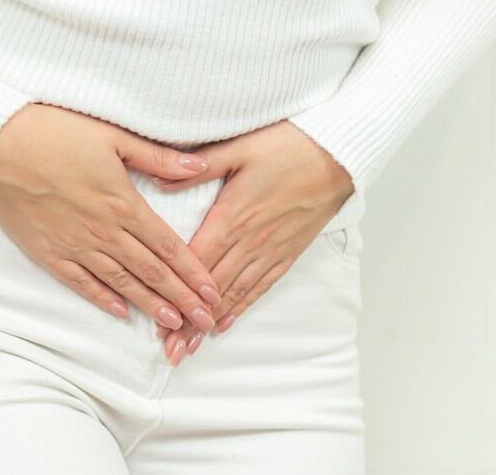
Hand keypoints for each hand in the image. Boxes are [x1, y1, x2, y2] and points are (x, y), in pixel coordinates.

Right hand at [0, 102, 222, 330]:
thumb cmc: (54, 132)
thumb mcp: (113, 136)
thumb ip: (157, 157)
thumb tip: (198, 167)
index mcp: (123, 204)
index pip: (168, 247)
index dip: (194, 273)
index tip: (213, 293)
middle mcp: (103, 231)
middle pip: (151, 272)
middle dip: (182, 299)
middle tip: (205, 322)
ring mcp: (74, 245)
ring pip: (121, 283)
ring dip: (149, 304)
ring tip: (173, 323)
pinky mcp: (48, 252)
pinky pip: (81, 283)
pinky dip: (102, 299)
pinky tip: (120, 312)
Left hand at [150, 120, 354, 364]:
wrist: (337, 155)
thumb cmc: (287, 145)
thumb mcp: (238, 148)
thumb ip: (198, 165)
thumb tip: (159, 178)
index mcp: (231, 216)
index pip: (197, 264)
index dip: (176, 295)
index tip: (160, 321)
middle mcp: (249, 240)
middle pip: (212, 289)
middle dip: (189, 322)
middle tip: (170, 350)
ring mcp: (270, 250)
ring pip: (234, 294)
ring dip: (211, 323)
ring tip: (191, 347)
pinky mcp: (286, 252)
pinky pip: (260, 287)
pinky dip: (241, 307)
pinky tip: (225, 324)